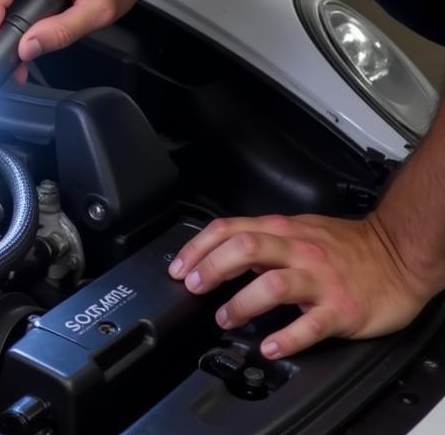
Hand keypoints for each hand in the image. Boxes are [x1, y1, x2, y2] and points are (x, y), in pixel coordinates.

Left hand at [169, 212, 430, 358]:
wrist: (398, 255)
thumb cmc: (345, 246)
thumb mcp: (297, 230)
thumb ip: (261, 239)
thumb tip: (220, 253)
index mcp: (282, 230)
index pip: (229, 229)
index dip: (198, 247)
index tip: (179, 267)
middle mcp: (297, 250)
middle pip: (245, 249)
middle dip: (211, 268)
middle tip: (194, 287)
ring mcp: (319, 279)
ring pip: (273, 284)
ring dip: (241, 303)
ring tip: (224, 319)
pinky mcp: (341, 309)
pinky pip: (310, 324)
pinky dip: (286, 337)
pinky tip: (269, 346)